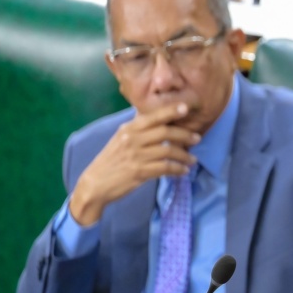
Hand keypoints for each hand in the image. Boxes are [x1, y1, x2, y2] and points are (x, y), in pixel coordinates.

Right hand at [69, 103, 198, 226]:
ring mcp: (136, 156)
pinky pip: (165, 168)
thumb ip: (138, 129)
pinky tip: (183, 171)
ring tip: (193, 159)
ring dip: (184, 155)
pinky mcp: (139, 172)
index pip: (152, 116)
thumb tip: (155, 117)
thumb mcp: (120, 139)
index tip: (186, 108)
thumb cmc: (111, 161)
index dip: (170, 111)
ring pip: (168, 150)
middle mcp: (132, 139)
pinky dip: (177, 169)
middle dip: (185, 134)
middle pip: (165, 132)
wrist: (94, 184)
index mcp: (128, 129)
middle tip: (197, 138)